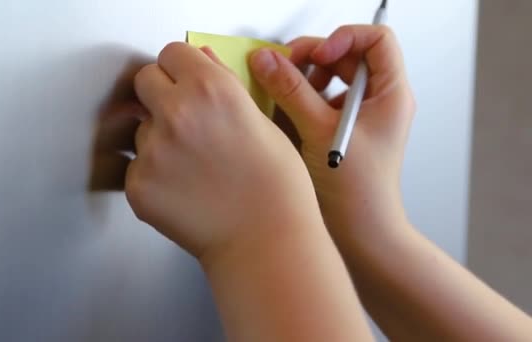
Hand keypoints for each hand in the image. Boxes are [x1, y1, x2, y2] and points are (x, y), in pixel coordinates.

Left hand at [126, 42, 320, 262]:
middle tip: (183, 118)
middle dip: (160, 94)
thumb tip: (202, 60)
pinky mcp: (139, 184)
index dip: (179, 67)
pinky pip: (138, 166)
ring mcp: (153, 151)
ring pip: (141, 128)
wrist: (265, 240)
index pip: (171, 53)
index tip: (182, 77)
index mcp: (211, 89)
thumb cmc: (276, 186)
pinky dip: (155, 174)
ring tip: (194, 165)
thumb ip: (225, 84)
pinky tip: (185, 189)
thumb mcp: (263, 122)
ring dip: (159, 138)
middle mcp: (176, 114)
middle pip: (145, 81)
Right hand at [249, 25, 415, 238]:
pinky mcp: (341, 130)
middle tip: (287, 68)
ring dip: (305, 79)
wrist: (362, 233)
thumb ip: (291, 91)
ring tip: (286, 94)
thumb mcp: (320, 133)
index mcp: (390, 95)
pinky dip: (302, 101)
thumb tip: (268, 61)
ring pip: (331, 77)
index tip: (318, 55)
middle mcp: (378, 101)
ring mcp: (359, 116)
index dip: (344, 38)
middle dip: (314, 58)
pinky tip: (289, 114)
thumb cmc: (361, 193)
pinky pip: (321, 100)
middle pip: (347, 55)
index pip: (376, 40)